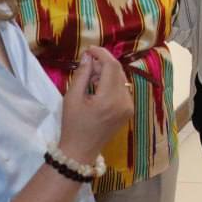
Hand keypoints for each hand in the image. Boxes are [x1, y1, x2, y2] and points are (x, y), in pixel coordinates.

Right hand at [59, 47, 133, 163]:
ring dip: (108, 73)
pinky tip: (98, 88)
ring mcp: (129, 107)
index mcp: (108, 99)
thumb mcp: (72, 98)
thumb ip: (82, 75)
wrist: (80, 151)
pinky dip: (112, 83)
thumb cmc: (72, 125)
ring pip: (121, 79)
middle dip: (104, 63)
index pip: (111, 66)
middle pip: (118, 71)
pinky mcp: (129, 111)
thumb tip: (88, 56)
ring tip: (90, 77)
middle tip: (87, 64)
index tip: (89, 49)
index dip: (101, 54)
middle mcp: (123, 101)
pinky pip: (123, 89)